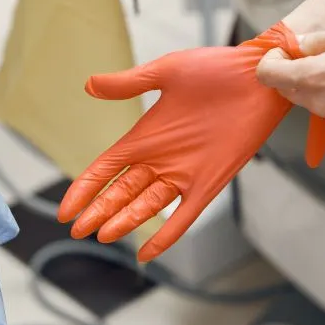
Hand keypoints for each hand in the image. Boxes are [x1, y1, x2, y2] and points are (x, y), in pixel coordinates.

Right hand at [58, 24, 297, 261]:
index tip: (66, 210)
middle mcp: (161, 160)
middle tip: (78, 230)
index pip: (105, 169)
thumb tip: (90, 85)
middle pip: (120, 193)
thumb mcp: (166, 72)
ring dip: (124, 221)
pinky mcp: (210, 183)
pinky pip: (184, 217)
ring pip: (145, 206)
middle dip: (98, 212)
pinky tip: (147, 255)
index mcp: (145, 136)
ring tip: (103, 235)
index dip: (84, 189)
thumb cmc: (215, 69)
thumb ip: (129, 84)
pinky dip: (165, 235)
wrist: (259, 77)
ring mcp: (184, 174)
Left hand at [256, 19, 324, 138]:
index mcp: (315, 77)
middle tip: (321, 53)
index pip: (268, 74)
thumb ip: (318, 40)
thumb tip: (296, 45)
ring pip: (314, 102)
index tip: (285, 50)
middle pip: (289, 89)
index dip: (271, 59)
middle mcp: (321, 105)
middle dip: (295, 71)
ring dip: (322, 86)